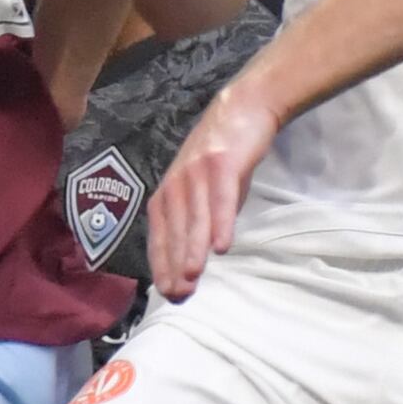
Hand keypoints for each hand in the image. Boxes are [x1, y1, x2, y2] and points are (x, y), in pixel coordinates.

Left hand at [147, 81, 281, 300]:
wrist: (244, 109)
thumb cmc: (223, 158)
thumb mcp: (201, 192)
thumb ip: (196, 221)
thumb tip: (193, 261)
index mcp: (167, 193)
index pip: (159, 236)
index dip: (161, 265)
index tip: (166, 293)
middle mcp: (176, 183)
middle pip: (173, 231)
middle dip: (173, 265)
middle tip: (177, 294)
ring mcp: (197, 172)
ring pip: (194, 218)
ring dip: (192, 250)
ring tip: (192, 277)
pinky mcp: (222, 163)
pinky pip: (221, 199)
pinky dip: (221, 223)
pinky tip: (222, 247)